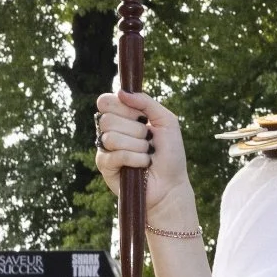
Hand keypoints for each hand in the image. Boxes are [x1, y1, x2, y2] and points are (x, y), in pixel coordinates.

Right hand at [94, 90, 198, 226]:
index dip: (122, 107)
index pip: (105, 101)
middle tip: (148, 140)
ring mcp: (104, 147)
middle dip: (136, 130)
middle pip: (107, 118)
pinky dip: (136, 159)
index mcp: (121, 116)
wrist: (171, 183)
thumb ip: (146, 102)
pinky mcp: (104, 165)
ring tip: (146, 154)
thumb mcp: (166, 121)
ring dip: (138, 146)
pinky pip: (116, 155)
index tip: (140, 117)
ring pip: (111, 137)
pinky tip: (143, 164)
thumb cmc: (170, 153)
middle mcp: (109, 129)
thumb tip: (121, 92)